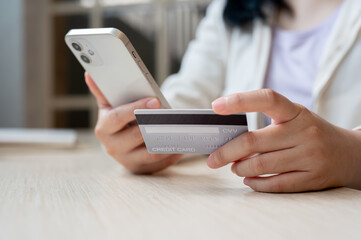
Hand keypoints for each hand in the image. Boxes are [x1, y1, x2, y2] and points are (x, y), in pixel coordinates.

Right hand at [85, 72, 181, 173]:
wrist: (120, 142)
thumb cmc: (118, 121)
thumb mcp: (109, 107)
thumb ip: (102, 92)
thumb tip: (89, 74)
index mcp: (104, 129)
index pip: (117, 118)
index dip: (135, 109)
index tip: (154, 101)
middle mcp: (113, 148)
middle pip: (136, 136)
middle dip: (155, 125)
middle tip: (173, 117)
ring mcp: (128, 161)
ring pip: (151, 153)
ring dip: (167, 142)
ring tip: (182, 131)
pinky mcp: (142, 169)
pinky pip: (160, 164)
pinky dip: (172, 155)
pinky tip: (182, 146)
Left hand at [208, 89, 360, 192]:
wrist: (348, 154)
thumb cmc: (309, 133)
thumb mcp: (293, 119)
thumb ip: (265, 125)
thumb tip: (229, 140)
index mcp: (296, 112)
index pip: (267, 99)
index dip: (240, 101)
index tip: (216, 106)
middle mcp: (304, 132)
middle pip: (252, 142)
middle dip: (226, 152)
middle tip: (213, 159)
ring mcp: (309, 156)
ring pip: (259, 165)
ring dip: (239, 168)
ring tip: (235, 167)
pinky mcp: (311, 178)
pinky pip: (274, 184)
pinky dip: (254, 183)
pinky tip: (248, 179)